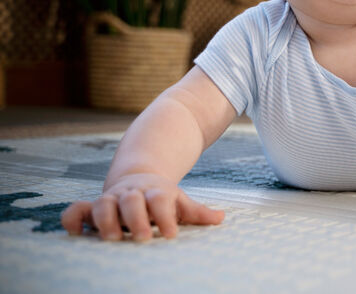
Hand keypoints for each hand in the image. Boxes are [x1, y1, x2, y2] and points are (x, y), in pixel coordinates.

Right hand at [60, 173, 223, 240]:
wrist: (139, 178)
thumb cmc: (162, 198)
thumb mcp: (180, 202)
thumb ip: (197, 212)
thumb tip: (221, 218)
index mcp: (156, 192)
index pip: (160, 200)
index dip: (165, 216)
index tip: (171, 234)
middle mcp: (132, 194)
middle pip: (131, 201)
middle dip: (136, 218)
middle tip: (143, 238)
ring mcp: (111, 198)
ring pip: (102, 204)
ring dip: (105, 220)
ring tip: (112, 239)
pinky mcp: (92, 206)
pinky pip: (77, 210)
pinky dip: (72, 219)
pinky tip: (75, 234)